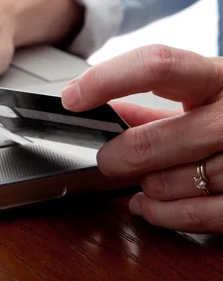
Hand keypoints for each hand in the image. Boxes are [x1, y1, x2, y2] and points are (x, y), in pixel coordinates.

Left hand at [61, 44, 222, 232]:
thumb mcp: (204, 98)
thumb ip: (155, 105)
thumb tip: (103, 111)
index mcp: (221, 78)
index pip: (157, 65)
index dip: (106, 80)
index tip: (73, 97)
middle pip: (151, 139)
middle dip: (116, 155)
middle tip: (107, 159)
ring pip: (171, 182)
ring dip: (145, 185)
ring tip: (143, 179)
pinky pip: (197, 216)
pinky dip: (162, 214)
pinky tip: (148, 205)